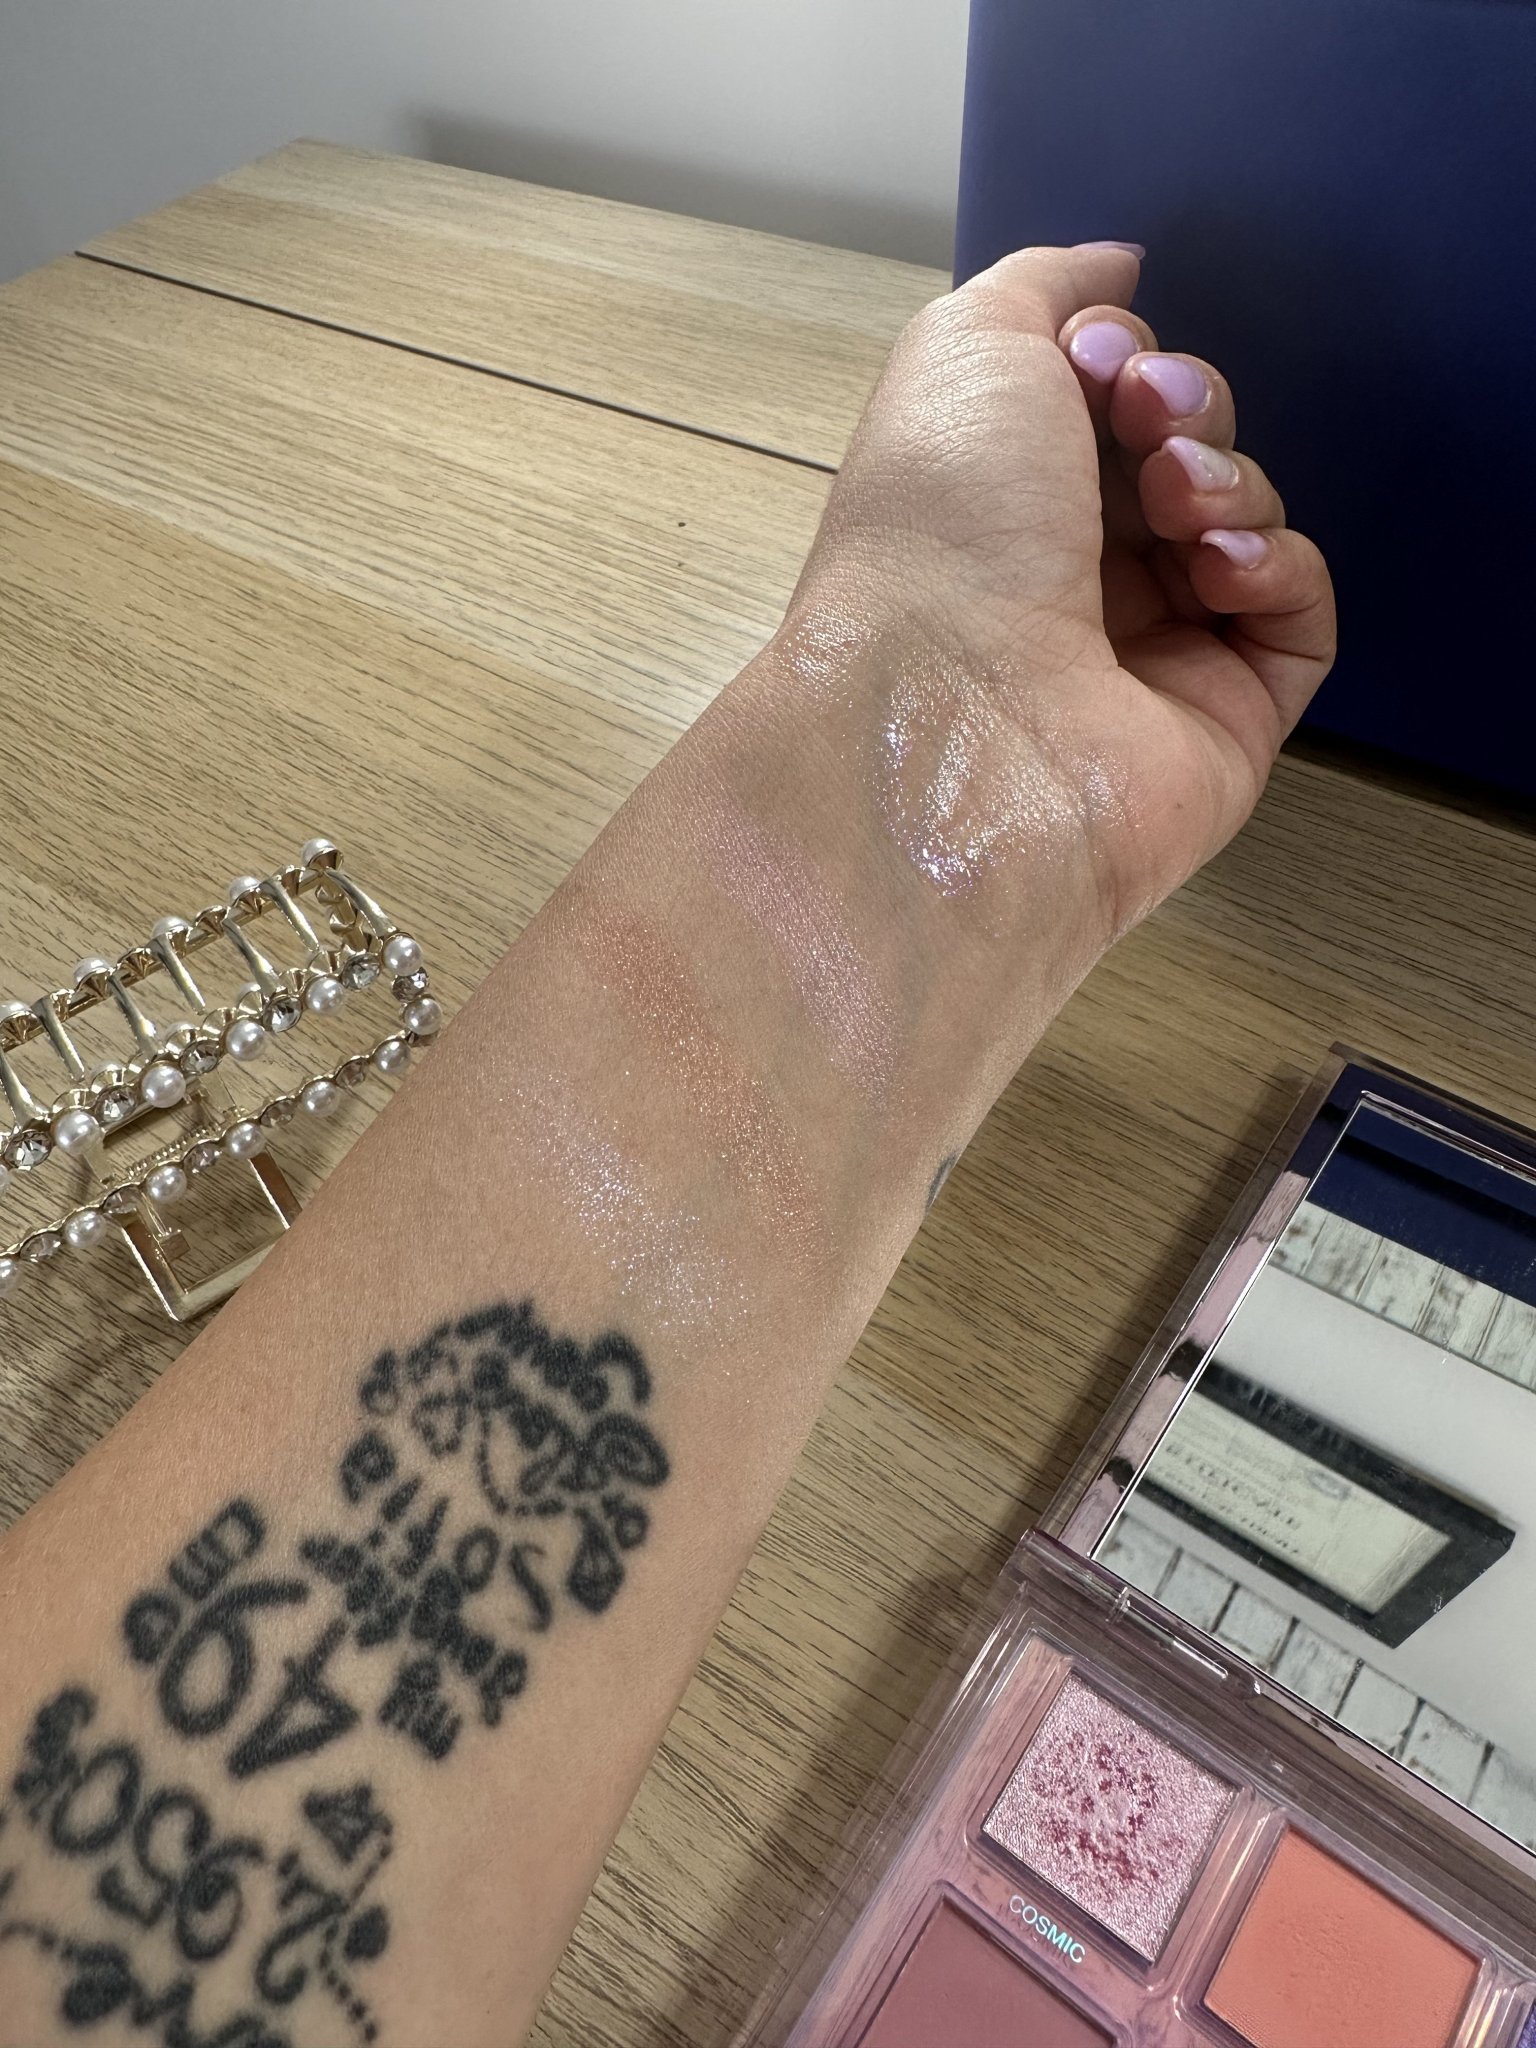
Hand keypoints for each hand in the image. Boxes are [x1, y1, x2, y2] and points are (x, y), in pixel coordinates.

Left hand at [776, 244, 1335, 947]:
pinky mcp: (1224, 720)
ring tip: (1176, 496)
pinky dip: (1276, 565)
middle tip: (1146, 419)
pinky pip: (1296, 615)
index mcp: (996, 502)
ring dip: (1227, 478)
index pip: (1103, 405)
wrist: (956, 717)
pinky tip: (1219, 565)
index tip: (1099, 357)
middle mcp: (1067, 580)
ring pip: (1245, 521)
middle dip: (1185, 406)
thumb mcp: (963, 348)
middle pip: (1184, 450)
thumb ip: (1045, 285)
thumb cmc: (940, 532)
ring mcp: (1149, 656)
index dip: (1123, 354)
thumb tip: (1117, 271)